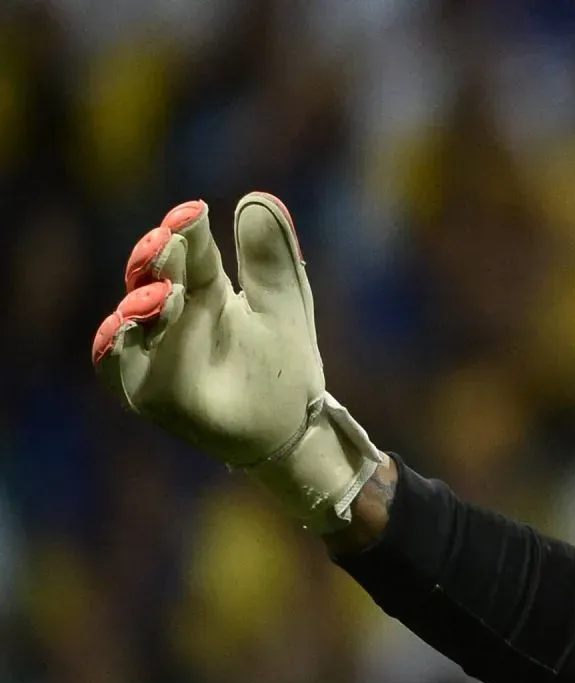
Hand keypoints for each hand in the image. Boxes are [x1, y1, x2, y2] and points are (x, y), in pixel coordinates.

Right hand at [91, 193, 383, 532]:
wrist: (291, 428)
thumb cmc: (283, 364)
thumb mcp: (285, 303)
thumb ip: (270, 257)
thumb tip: (258, 198)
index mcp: (203, 287)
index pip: (185, 248)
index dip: (184, 228)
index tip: (194, 213)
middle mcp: (170, 313)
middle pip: (150, 275)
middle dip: (155, 257)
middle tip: (169, 240)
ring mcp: (153, 350)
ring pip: (128, 317)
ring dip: (141, 300)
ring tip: (167, 292)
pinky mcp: (146, 389)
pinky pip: (118, 365)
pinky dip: (118, 345)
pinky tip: (129, 326)